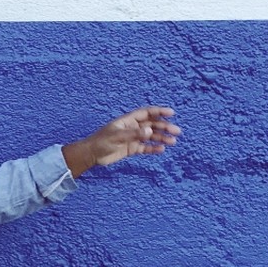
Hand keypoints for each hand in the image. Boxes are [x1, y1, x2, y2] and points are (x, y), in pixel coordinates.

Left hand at [63, 107, 181, 175]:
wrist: (91, 155)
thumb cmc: (101, 142)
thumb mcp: (117, 137)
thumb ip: (133, 134)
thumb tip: (149, 132)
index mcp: (128, 120)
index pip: (146, 113)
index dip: (159, 111)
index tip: (171, 112)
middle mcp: (132, 128)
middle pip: (152, 125)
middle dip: (164, 127)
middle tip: (176, 131)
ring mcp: (132, 138)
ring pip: (150, 136)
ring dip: (162, 138)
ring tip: (173, 142)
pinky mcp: (131, 148)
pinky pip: (145, 147)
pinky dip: (153, 148)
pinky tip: (161, 150)